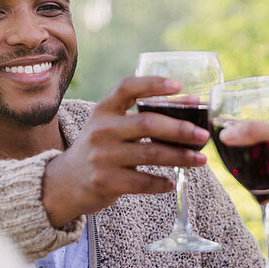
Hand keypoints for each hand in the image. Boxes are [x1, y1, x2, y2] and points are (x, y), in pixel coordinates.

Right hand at [42, 76, 209, 226]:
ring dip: (180, 157)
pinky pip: (142, 182)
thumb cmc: (100, 148)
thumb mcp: (110, 125)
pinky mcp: (105, 181)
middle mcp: (101, 130)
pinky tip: (173, 182)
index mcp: (104, 109)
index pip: (127, 88)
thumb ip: (141, 115)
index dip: (153, 84)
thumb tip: (190, 105)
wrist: (66, 181)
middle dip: (180, 129)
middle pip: (147, 124)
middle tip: (203, 135)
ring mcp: (102, 156)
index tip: (179, 86)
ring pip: (150, 154)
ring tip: (201, 160)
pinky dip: (162, 183)